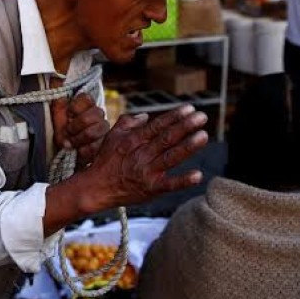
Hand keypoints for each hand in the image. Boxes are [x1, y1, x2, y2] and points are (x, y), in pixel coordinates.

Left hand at [51, 93, 109, 168]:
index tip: (68, 114)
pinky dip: (85, 150)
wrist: (64, 150)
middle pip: (95, 114)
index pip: (87, 99)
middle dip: (77, 125)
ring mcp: (103, 129)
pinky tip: (78, 151)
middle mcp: (97, 114)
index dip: (76, 107)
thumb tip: (63, 99)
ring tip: (70, 143)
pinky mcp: (104, 144)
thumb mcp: (56, 117)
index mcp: (86, 104)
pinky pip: (98, 145)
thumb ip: (59, 106)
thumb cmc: (61, 130)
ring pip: (98, 130)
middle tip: (68, 131)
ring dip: (80, 138)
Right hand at [79, 105, 208, 211]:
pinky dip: (183, 181)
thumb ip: (128, 122)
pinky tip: (198, 175)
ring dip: (188, 146)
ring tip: (203, 136)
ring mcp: (147, 172)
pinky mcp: (151, 189)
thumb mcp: (112, 136)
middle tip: (202, 117)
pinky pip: (169, 185)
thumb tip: (147, 115)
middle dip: (185, 126)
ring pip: (171, 157)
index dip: (174, 116)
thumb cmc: (105, 160)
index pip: (157, 126)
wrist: (96, 188)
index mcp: (133, 140)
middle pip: (166, 138)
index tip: (189, 108)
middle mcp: (141, 154)